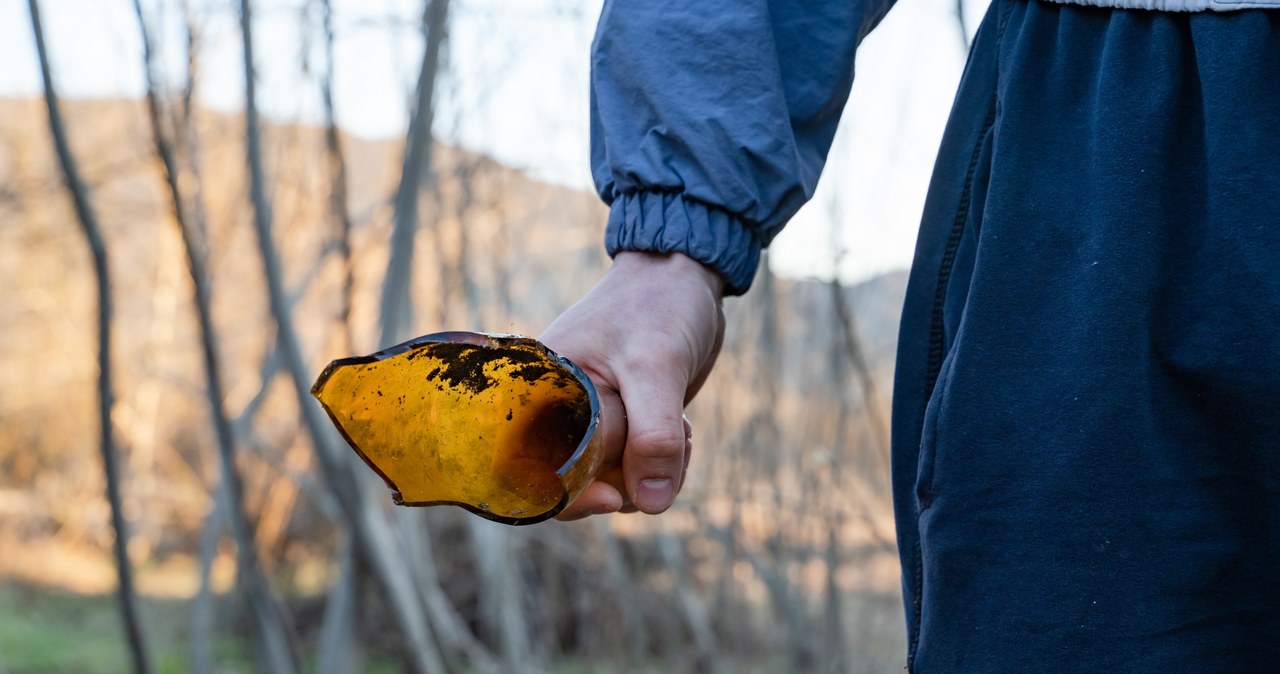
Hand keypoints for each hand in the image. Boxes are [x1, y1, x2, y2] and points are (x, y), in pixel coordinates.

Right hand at [540, 251, 725, 519]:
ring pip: (614, 480)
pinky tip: (684, 431)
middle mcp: (558, 410)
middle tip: (670, 454)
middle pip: (578, 484)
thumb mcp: (655, 367)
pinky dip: (664, 462)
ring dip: (653, 473)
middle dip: (627, 483)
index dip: (570, 496)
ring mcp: (593, 419)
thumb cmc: (659, 306)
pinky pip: (636, 466)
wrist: (686, 275)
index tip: (617, 499)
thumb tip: (652, 504)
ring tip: (682, 435)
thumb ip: (653, 436)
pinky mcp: (624, 423)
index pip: (533, 470)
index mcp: (540, 392)